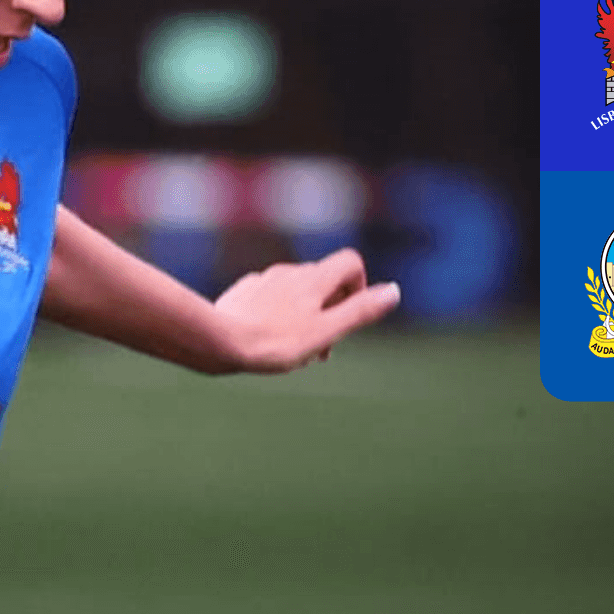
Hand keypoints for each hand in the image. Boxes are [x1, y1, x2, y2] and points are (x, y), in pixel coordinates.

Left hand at [212, 248, 399, 372]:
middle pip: (324, 280)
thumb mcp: (326, 331)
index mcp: (313, 279)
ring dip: (305, 316)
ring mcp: (264, 280)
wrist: (219, 342)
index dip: (359, 286)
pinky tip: (267, 341)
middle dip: (332, 310)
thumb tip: (394, 291)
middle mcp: (289, 272)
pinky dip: (278, 316)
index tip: (348, 315)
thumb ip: (360, 311)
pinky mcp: (243, 293)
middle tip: (324, 348)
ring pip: (296, 292)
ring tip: (295, 351)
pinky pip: (270, 299)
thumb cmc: (276, 342)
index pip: (350, 262)